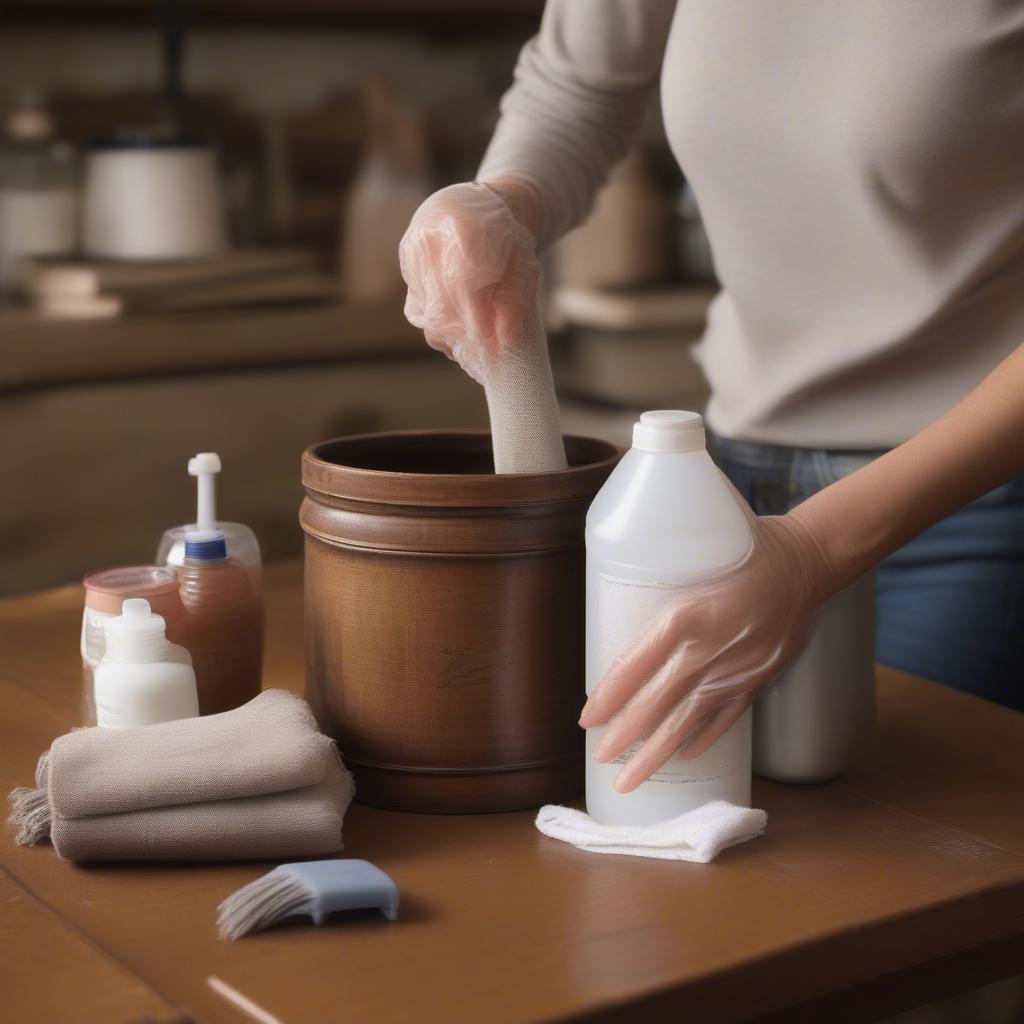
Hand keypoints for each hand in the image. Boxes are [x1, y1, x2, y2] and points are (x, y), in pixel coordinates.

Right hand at [399, 178, 542, 383]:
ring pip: (425, 312)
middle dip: (464, 336)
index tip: (490, 347)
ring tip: (473, 342)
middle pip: (440, 303)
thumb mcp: (523, 265)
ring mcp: (413, 253)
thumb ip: (515, 299)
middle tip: (486, 354)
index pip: (463, 284)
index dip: (476, 319)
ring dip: (450, 334)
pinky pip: (416, 309)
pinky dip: (437, 325)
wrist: (481, 205)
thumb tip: (504, 339)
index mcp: (465, 227)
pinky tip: (457, 328)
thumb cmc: (509, 240)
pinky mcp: (406, 266)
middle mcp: (430, 238)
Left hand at [579, 513, 831, 792]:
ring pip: (685, 723)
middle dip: (623, 737)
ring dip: (654, 754)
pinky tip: (683, 755)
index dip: (607, 697)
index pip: (632, 667)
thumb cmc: (742, 553)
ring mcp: (731, 673)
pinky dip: (701, 739)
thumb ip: (662, 599)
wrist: (803, 565)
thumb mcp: (690, 565)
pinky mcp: (756, 681)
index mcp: (681, 618)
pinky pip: (723, 719)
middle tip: (598, 758)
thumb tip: (626, 625)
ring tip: (630, 779)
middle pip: (654, 705)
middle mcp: (703, 652)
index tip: (586, 718)